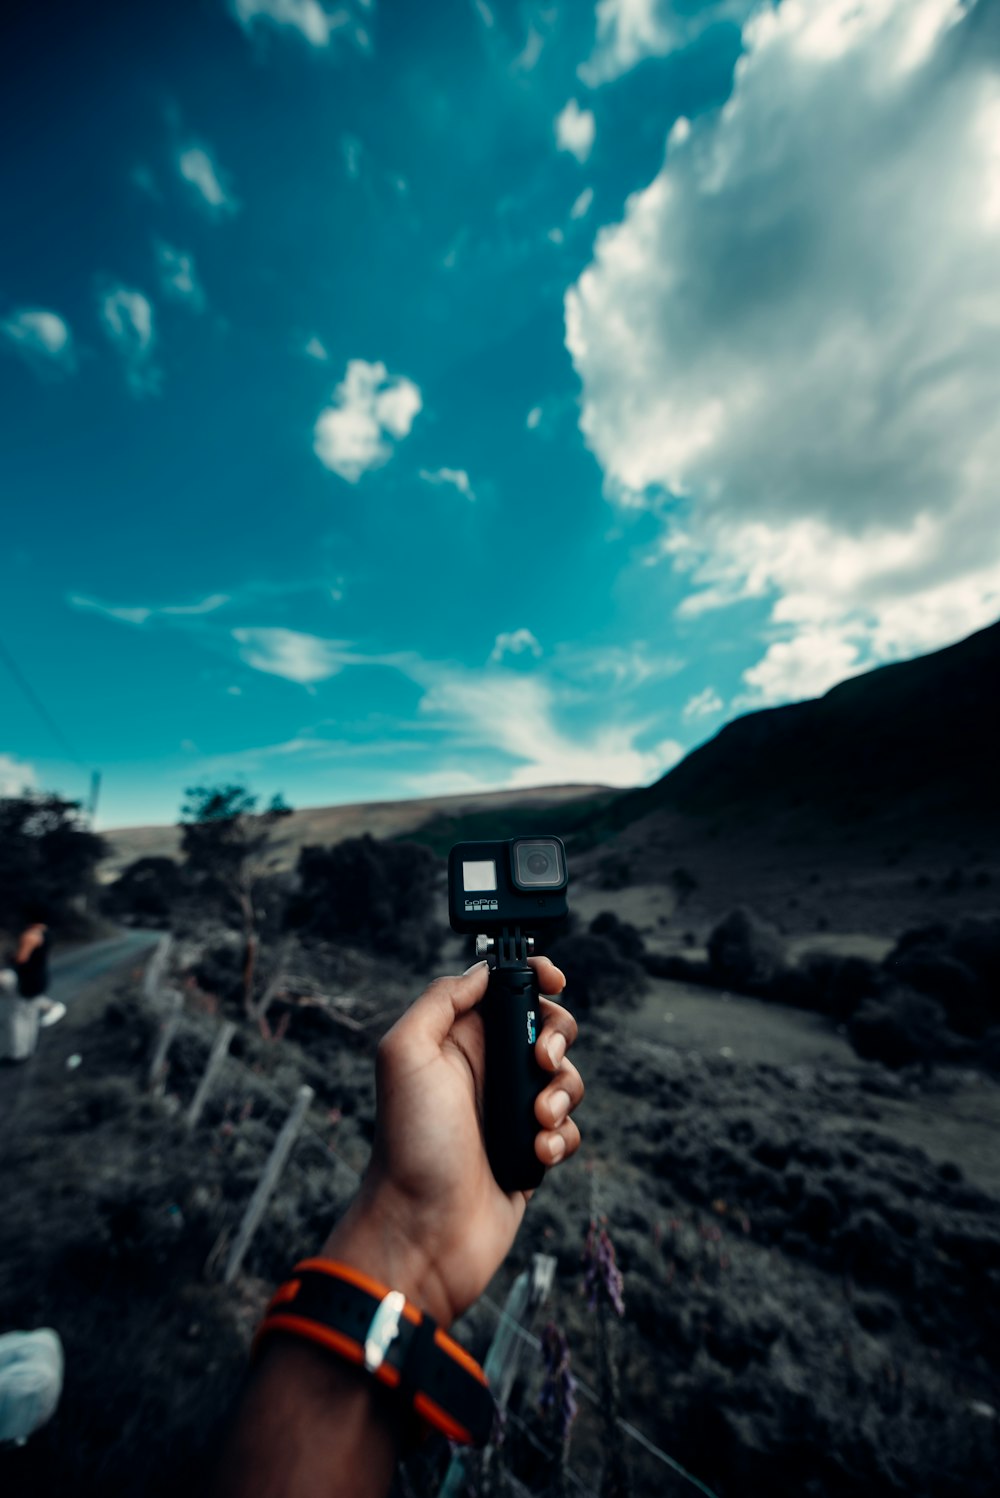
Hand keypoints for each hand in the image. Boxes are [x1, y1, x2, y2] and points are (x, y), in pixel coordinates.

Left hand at [322, 957, 582, 1327]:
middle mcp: (485, 1070)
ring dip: (562, 1093)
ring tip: (536, 1121)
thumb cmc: (409, 1144)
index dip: (533, 976)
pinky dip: (560, 1137)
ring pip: (564, 1078)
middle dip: (558, 1036)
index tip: (554, 980)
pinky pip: (566, 1128)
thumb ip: (441, 1000)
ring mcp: (509, 1112)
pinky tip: (537, 1153)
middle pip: (546, 1027)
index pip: (503, 989)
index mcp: (457, 1040)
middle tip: (541, 1061)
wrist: (422, 1232)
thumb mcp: (404, 1054)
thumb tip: (482, 970)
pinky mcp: (531, 1151)